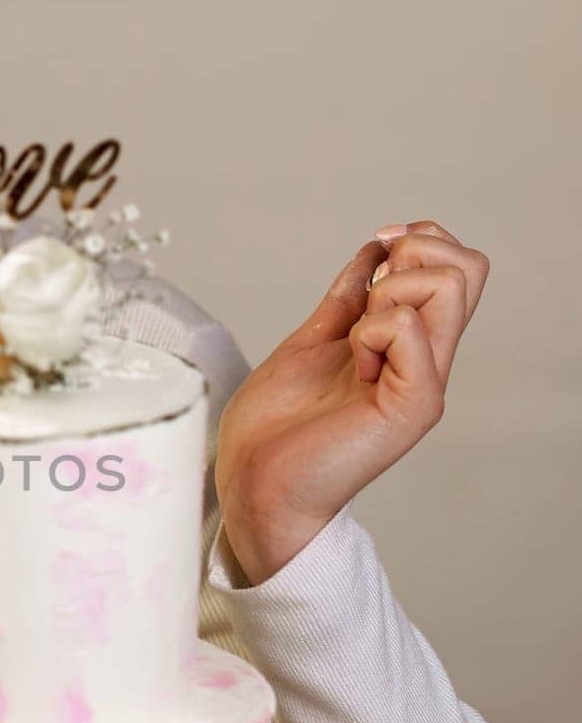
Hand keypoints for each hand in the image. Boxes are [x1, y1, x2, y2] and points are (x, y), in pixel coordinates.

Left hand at [215, 221, 489, 584]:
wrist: (254, 483)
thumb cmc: (275, 428)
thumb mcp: (313, 342)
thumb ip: (346, 303)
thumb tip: (374, 253)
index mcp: (409, 346)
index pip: (457, 267)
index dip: (420, 239)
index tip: (375, 250)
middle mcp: (426, 361)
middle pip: (469, 268)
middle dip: (412, 254)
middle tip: (366, 298)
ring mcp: (423, 382)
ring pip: (451, 285)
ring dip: (390, 290)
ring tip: (356, 337)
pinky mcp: (411, 405)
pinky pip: (410, 327)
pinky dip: (372, 328)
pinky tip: (352, 363)